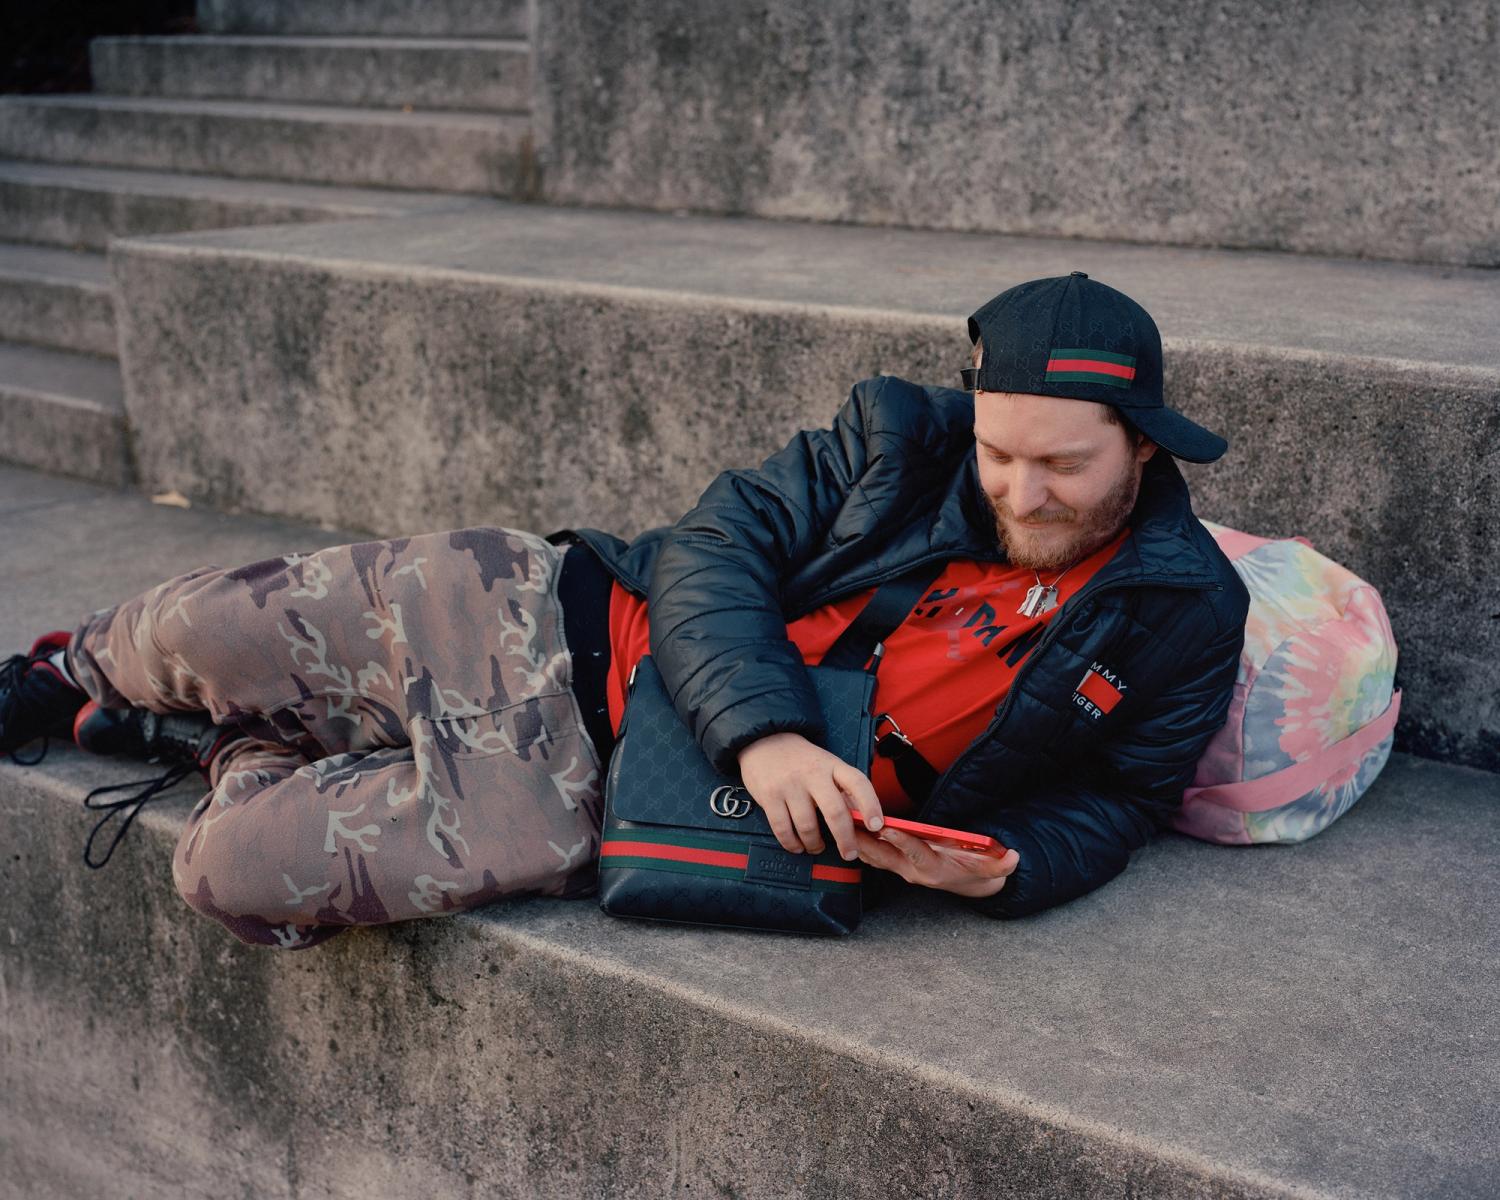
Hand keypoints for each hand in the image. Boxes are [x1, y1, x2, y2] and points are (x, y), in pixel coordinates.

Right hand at [736, 732, 882, 859]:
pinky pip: (783, 829)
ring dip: (815, 844)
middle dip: (845, 839)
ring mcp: (789, 785)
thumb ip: (842, 789)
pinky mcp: (769, 796)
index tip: (876, 825)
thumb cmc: (802, 760)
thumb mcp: (827, 765)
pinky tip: (797, 846)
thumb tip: (861, 821)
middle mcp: (812, 774)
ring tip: (817, 847)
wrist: (765, 741)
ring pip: (807, 826)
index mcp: (833, 765)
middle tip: (850, 854)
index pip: (857, 783)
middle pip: (834, 811)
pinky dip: (792, 844)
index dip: (870, 805)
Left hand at [854, 826, 1019, 897]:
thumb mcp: (990, 869)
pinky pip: (871, 855)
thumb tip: (1015, 857)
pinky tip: (843, 827)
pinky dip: (858, 842)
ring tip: (837, 820)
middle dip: (865, 840)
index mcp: (932, 868)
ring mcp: (901, 869)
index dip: (901, 841)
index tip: (887, 829)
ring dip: (855, 840)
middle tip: (847, 822)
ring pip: (873, 856)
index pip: (914, 852)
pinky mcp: (894, 865)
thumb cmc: (974, 871)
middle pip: (884, 856)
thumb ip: (1001, 865)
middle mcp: (912, 871)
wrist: (967, 885)